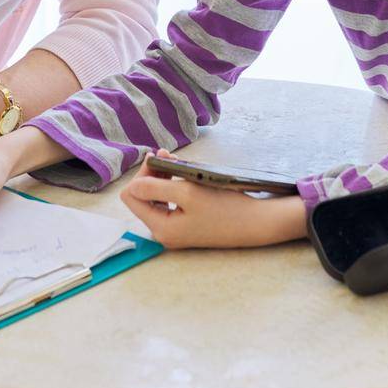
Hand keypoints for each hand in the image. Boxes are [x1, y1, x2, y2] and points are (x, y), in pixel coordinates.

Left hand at [119, 150, 308, 248]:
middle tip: (168, 155)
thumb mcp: (188, 192)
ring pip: (156, 198)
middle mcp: (164, 232)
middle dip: (152, 174)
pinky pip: (170, 203)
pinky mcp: (187, 225)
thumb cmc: (224, 208)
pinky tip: (185, 176)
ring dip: (163, 177)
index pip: (132, 196)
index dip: (142, 174)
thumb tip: (133, 184)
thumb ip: (155, 187)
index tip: (160, 158)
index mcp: (160, 228)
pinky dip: (174, 186)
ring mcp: (175, 230)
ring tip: (177, 164)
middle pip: (142, 197)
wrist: (256, 223)